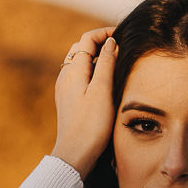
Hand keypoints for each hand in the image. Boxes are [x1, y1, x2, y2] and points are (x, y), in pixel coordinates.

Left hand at [52, 26, 117, 177]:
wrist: (75, 154)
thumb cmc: (91, 124)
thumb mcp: (102, 90)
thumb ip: (106, 63)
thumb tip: (110, 42)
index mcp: (73, 71)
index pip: (87, 39)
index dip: (104, 33)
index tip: (123, 35)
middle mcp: (65, 76)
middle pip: (81, 48)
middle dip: (100, 43)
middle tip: (121, 47)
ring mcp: (65, 89)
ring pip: (80, 63)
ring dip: (97, 58)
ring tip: (117, 63)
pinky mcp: (68, 100)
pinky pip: (80, 77)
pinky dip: (93, 71)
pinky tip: (106, 82)